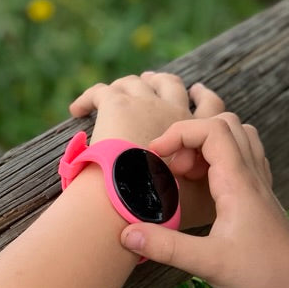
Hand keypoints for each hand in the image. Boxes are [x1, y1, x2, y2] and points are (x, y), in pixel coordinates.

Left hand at [69, 75, 223, 228]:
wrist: (136, 198)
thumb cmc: (164, 206)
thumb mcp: (197, 203)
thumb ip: (200, 192)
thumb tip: (196, 197)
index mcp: (200, 133)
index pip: (210, 106)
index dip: (202, 98)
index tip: (195, 93)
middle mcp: (175, 112)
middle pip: (170, 84)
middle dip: (161, 81)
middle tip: (149, 82)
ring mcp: (146, 104)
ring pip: (133, 84)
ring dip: (125, 87)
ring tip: (113, 94)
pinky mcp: (117, 104)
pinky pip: (100, 91)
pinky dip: (88, 97)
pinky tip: (78, 110)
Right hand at [119, 112, 288, 287]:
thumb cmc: (263, 274)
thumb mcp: (208, 264)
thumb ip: (166, 247)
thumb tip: (126, 233)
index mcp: (239, 182)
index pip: (212, 129)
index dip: (178, 133)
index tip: (154, 156)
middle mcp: (252, 174)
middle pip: (224, 123)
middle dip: (188, 137)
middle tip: (171, 169)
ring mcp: (259, 182)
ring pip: (237, 135)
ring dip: (206, 143)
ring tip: (186, 173)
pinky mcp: (260, 194)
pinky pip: (244, 155)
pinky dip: (220, 156)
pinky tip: (205, 183)